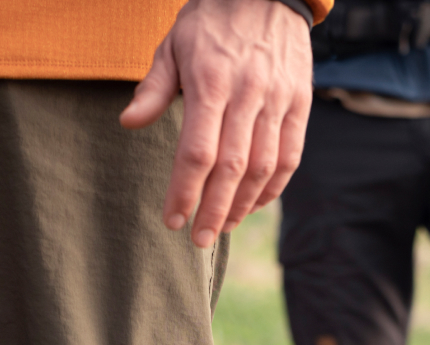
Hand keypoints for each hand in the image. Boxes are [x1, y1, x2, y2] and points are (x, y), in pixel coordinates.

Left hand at [120, 0, 312, 247]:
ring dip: (243, 204)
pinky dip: (274, 187)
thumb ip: (153, 88)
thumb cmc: (212, 20)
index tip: (172, 219)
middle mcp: (248, 93)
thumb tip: (128, 123)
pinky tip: (254, 204)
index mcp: (211, 81)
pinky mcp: (300, 102)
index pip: (198, 151)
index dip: (185, 190)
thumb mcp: (173, 45)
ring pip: (264, 167)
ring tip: (222, 226)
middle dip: (214, 210)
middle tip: (198, 238)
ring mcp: (278, 99)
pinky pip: (290, 155)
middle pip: (232, 167)